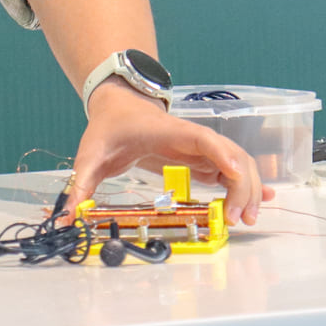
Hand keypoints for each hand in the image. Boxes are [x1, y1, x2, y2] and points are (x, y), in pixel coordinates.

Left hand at [63, 83, 274, 225]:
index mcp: (168, 132)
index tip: (234, 174)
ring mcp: (200, 148)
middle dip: (240, 184)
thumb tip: (65, 219)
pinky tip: (260, 201)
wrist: (118, 105)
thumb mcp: (89, 155)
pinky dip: (245, 184)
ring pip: (237, 163)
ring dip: (246, 188)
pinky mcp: (201, 158)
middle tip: (235, 219)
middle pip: (230, 155)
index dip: (221, 153)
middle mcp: (192, 138)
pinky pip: (230, 170)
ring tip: (243, 219)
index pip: (202, 138)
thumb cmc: (108, 128)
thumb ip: (79, 186)